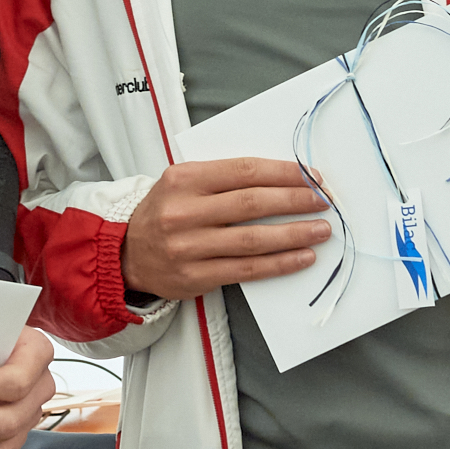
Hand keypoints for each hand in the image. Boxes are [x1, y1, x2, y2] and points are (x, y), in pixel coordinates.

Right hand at [120, 157, 329, 301]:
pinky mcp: (196, 277)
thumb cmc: (164, 211)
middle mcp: (184, 212)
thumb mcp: (182, 181)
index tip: (311, 176)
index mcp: (184, 179)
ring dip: (294, 234)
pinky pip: (247, 270)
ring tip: (321, 230)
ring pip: (254, 240)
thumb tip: (281, 177)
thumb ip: (223, 177)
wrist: (126, 253)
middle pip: (252, 203)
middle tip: (323, 201)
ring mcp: (189, 247)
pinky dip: (280, 263)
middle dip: (295, 200)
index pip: (245, 171)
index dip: (283, 173)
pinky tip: (302, 257)